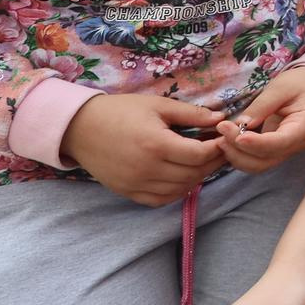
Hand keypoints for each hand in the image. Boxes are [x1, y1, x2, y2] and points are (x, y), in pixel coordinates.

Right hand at [61, 93, 224, 206]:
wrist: (80, 127)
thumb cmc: (121, 111)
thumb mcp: (158, 105)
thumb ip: (191, 114)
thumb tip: (221, 119)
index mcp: (156, 144)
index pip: (200, 155)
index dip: (218, 148)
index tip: (224, 139)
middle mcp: (148, 169)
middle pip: (194, 174)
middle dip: (212, 162)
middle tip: (219, 150)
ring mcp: (137, 184)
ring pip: (181, 189)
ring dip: (197, 177)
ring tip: (202, 161)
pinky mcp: (129, 193)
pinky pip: (161, 200)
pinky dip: (177, 191)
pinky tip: (182, 176)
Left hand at [216, 65, 304, 173]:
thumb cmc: (301, 84)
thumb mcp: (282, 87)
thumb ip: (263, 105)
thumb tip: (240, 125)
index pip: (281, 143)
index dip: (257, 143)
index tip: (237, 135)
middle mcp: (297, 144)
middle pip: (267, 160)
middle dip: (241, 150)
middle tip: (222, 130)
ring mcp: (287, 150)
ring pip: (260, 165)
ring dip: (237, 155)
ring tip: (221, 137)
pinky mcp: (276, 150)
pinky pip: (257, 160)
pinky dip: (240, 154)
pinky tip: (228, 141)